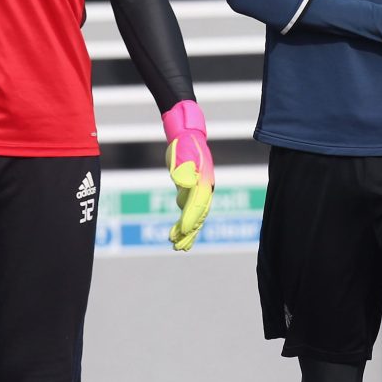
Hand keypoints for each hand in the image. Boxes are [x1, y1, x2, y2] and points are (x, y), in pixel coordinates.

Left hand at [161, 100, 213, 250]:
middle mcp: (205, 189)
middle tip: (178, 246)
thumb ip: (183, 169)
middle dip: (189, 232)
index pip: (198, 204)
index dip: (190, 218)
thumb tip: (182, 183)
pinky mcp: (191, 192)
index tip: (181, 231)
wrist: (187, 135)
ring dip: (187, 232)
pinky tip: (176, 234)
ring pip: (195, 216)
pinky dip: (183, 223)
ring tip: (177, 246)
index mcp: (205, 180)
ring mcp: (200, 191)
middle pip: (198, 215)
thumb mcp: (182, 153)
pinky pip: (189, 211)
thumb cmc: (184, 144)